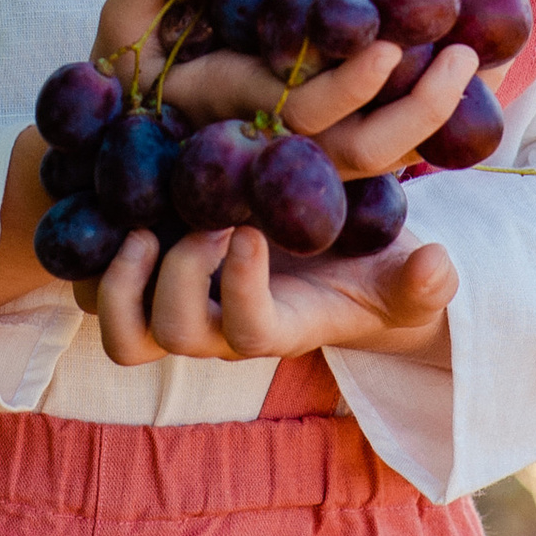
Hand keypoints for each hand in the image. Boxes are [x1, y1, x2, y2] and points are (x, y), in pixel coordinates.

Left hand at [81, 218, 456, 369]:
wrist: (329, 271)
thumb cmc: (369, 272)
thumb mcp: (405, 277)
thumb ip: (425, 281)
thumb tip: (439, 265)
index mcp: (280, 327)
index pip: (250, 333)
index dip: (242, 289)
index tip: (252, 230)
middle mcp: (221, 328)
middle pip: (174, 333)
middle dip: (181, 274)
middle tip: (203, 216)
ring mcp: (181, 309)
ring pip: (125, 330)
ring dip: (122, 278)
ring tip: (143, 221)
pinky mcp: (151, 282)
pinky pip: (100, 295)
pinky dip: (97, 257)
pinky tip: (121, 202)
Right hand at [95, 0, 480, 177]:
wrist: (120, 134)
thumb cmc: (120, 72)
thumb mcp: (123, 14)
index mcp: (234, 109)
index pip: (307, 112)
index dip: (351, 85)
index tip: (387, 41)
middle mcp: (278, 137)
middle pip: (364, 149)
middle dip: (422, 109)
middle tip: (465, 50)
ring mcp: (301, 144)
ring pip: (382, 152)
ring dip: (435, 111)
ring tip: (474, 51)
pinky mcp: (316, 134)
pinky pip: (378, 134)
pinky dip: (421, 106)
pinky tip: (455, 61)